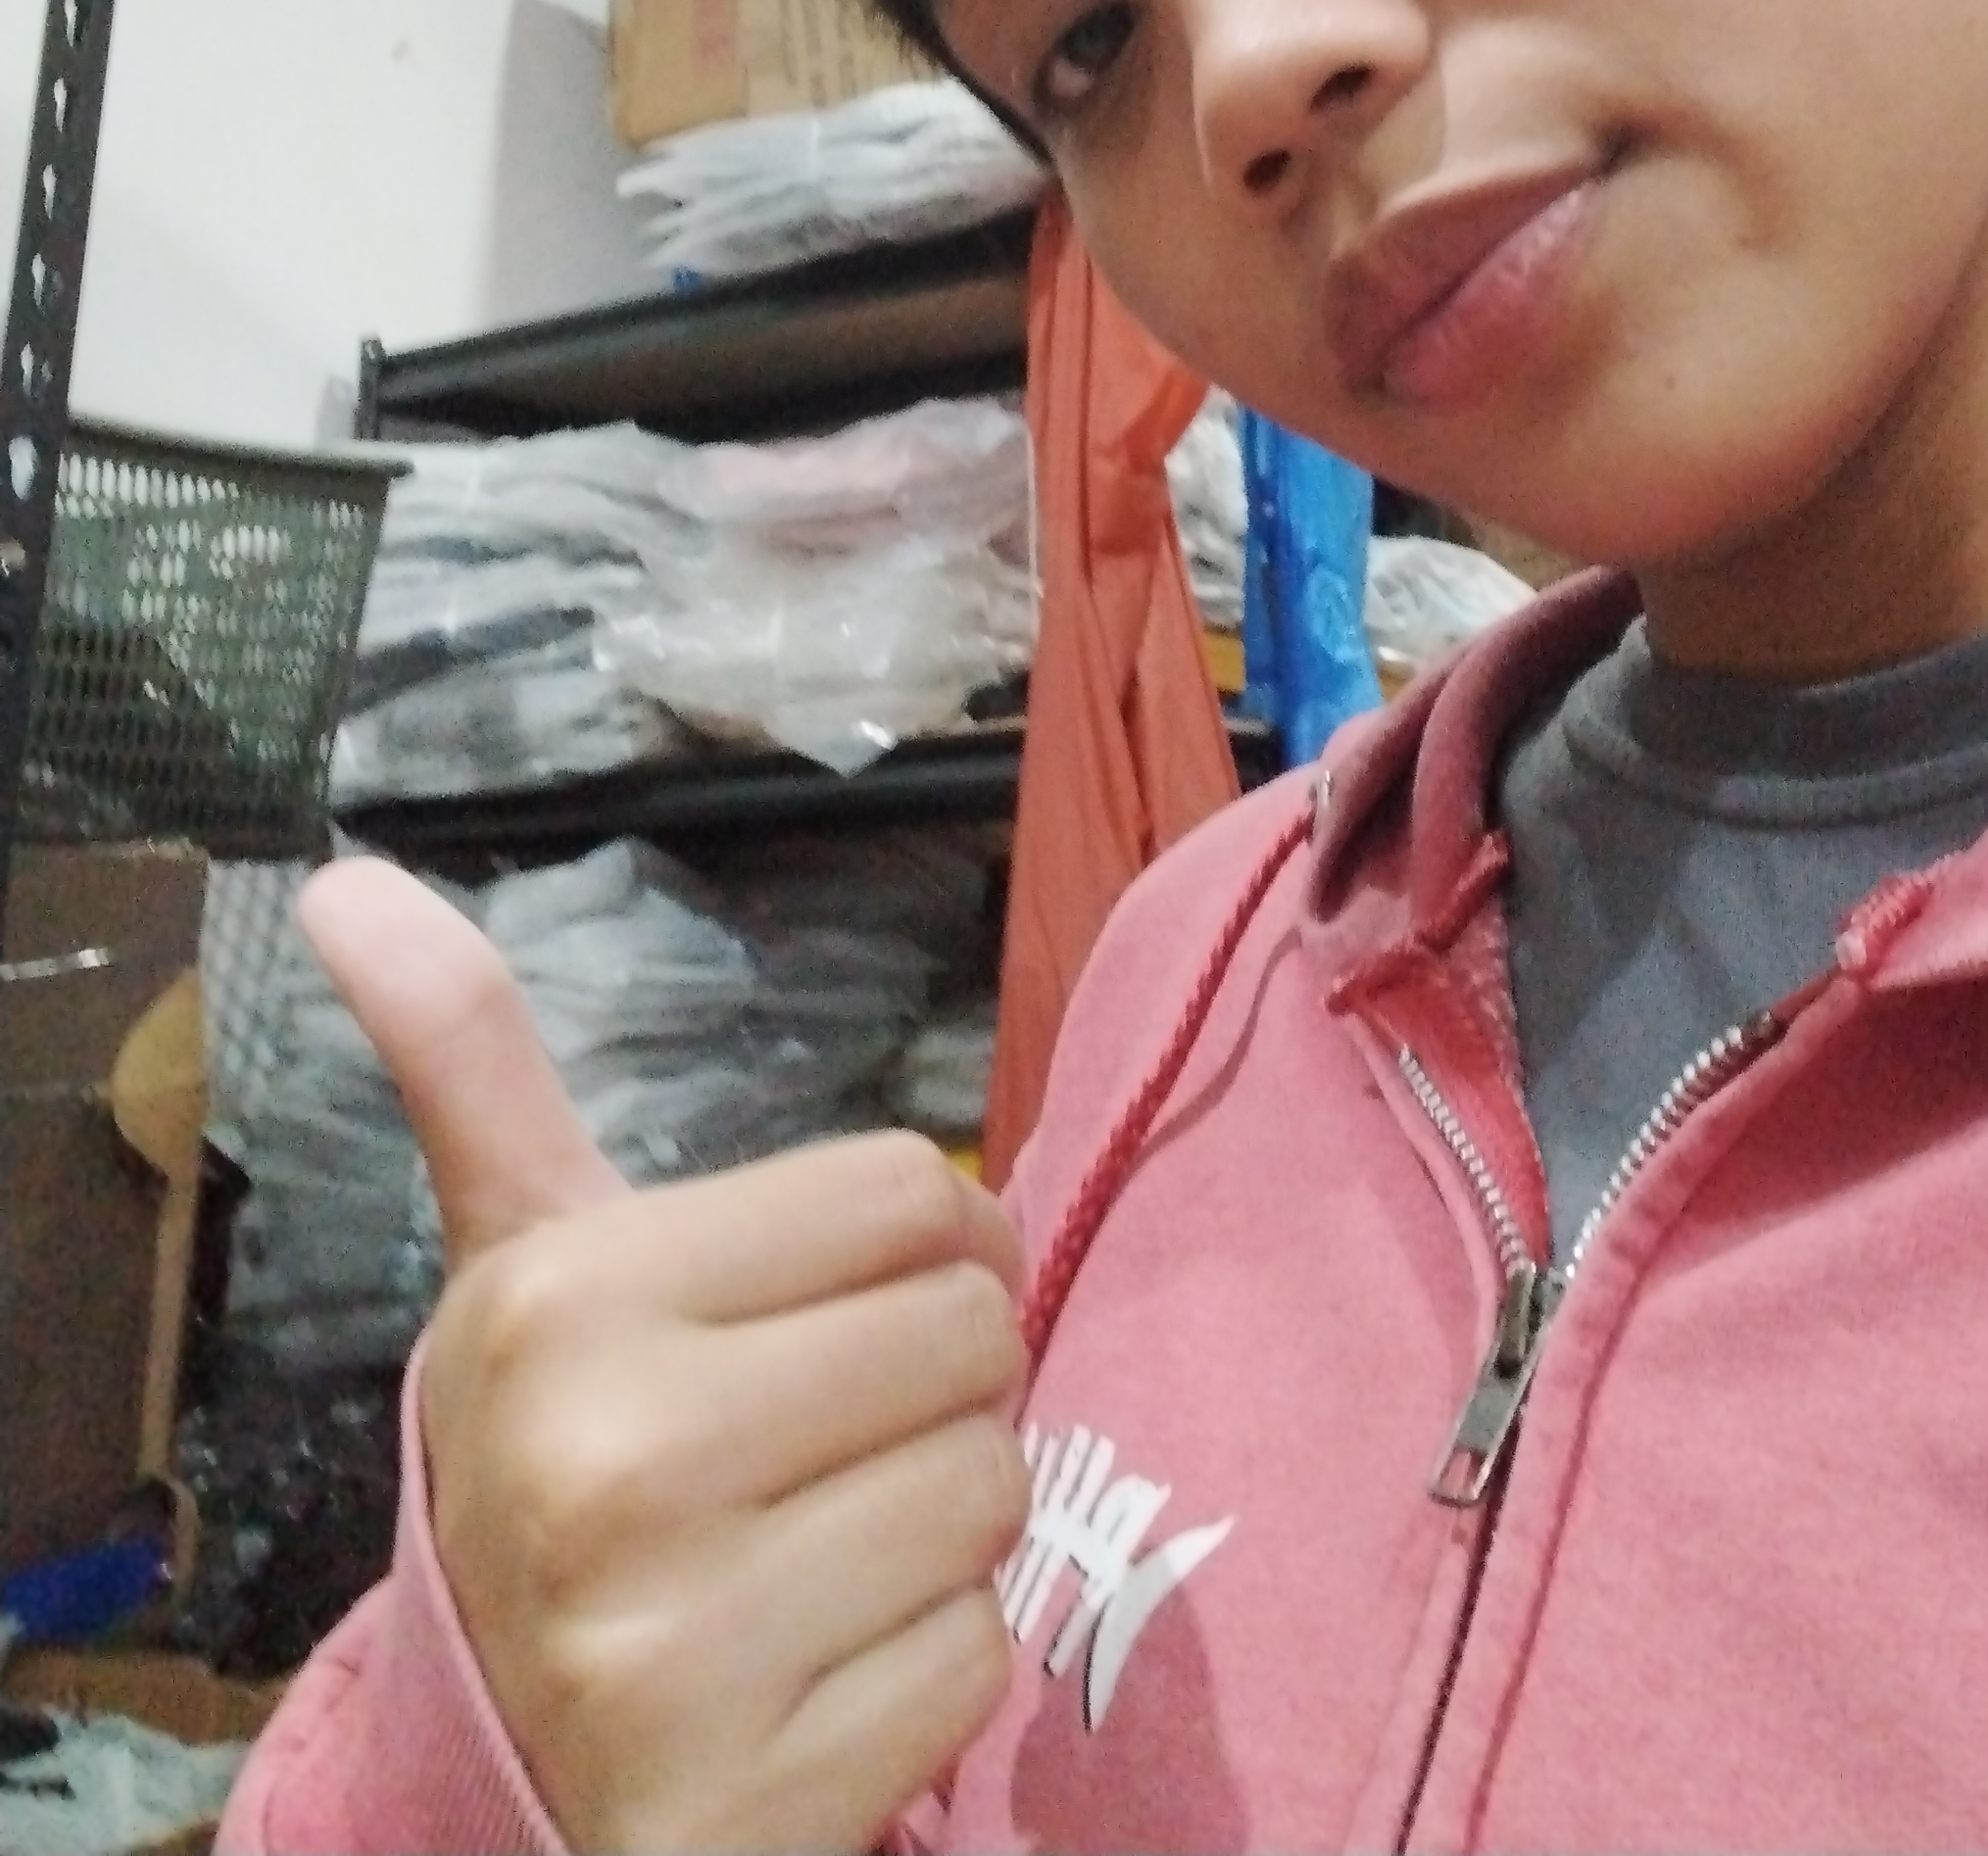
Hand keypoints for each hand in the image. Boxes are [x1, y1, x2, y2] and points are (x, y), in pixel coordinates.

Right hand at [299, 857, 1028, 1854]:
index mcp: (559, 1302)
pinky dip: (927, 1667)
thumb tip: (344, 874)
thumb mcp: (519, 1262)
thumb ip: (468, 1064)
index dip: (918, 1243)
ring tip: (820, 1552)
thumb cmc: (562, 1459)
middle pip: (968, 1335)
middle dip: (932, 1383)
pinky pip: (978, 1657)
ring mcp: (671, 1654)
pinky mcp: (747, 1804)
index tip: (843, 1305)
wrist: (501, 1764)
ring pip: (993, 1492)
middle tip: (827, 1442)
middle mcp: (606, 1467)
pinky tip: (815, 1675)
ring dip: (940, 1522)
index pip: (903, 1192)